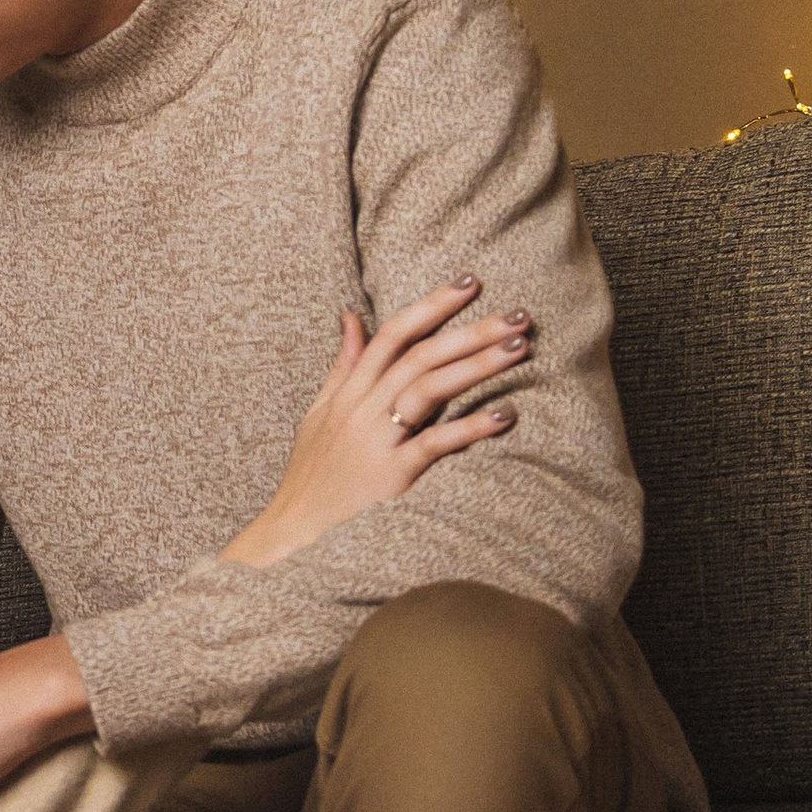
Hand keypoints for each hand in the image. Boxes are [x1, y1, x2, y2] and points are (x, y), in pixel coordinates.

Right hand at [222, 281, 529, 570]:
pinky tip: (505, 414)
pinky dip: (470, 427)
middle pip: (419, 356)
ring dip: (476, 365)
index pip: (392, 334)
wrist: (294, 530)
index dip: (431, 305)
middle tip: (517, 314)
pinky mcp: (391, 476)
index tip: (470, 282)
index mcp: (349, 391)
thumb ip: (341, 365)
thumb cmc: (311, 474)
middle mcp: (362, 408)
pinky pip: (434, 444)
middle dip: (470, 330)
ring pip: (427, 389)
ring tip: (518, 348)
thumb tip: (348, 316)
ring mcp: (376, 440)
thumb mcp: (318, 413)